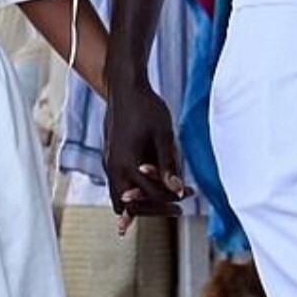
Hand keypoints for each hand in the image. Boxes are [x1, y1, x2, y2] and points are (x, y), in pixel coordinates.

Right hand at [104, 80, 190, 233]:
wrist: (124, 87)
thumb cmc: (146, 107)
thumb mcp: (163, 135)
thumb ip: (169, 164)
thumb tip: (178, 191)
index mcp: (126, 163)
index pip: (150, 194)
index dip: (171, 197)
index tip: (189, 193)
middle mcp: (113, 167)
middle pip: (131, 205)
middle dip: (155, 209)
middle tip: (179, 210)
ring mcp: (108, 163)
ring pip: (120, 199)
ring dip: (142, 204)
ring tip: (165, 206)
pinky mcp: (109, 158)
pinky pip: (117, 186)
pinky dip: (131, 195)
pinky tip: (144, 194)